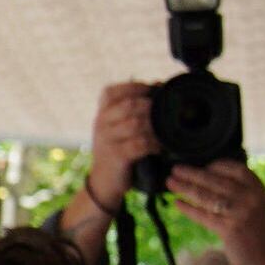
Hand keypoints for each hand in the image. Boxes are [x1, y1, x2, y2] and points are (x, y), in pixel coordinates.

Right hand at [81, 81, 158, 216]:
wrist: (104, 181)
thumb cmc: (116, 149)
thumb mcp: (116, 127)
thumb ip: (131, 107)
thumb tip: (158, 83)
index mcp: (101, 113)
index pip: (111, 92)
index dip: (133, 87)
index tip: (151, 90)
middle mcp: (101, 124)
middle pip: (128, 105)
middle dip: (150, 107)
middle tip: (163, 113)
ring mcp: (107, 140)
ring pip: (136, 124)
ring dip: (154, 127)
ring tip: (163, 132)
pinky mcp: (117, 156)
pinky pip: (140, 144)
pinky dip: (153, 144)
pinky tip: (159, 147)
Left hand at [164, 160, 264, 264]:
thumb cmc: (264, 237)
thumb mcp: (260, 208)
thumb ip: (243, 195)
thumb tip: (214, 183)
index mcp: (259, 190)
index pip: (235, 169)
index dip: (216, 165)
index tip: (201, 165)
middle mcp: (250, 198)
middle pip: (215, 180)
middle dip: (192, 174)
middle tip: (175, 169)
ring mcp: (240, 213)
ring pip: (206, 196)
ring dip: (185, 188)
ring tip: (170, 183)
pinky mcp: (229, 230)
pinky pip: (203, 215)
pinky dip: (188, 208)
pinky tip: (178, 204)